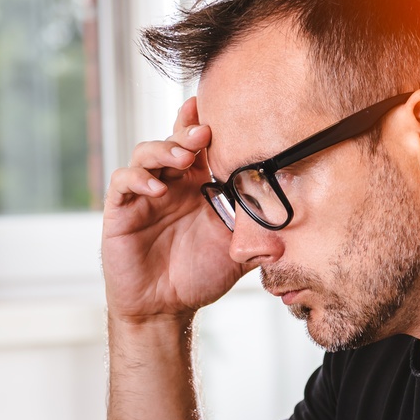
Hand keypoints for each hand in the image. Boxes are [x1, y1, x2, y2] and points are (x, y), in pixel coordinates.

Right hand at [102, 98, 246, 321]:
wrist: (166, 309)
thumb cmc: (199, 277)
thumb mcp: (237, 256)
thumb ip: (262, 241)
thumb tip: (298, 234)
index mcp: (197, 186)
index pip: (199, 146)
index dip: (204, 125)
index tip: (217, 110)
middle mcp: (171, 184)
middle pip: (173, 141)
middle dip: (187, 131)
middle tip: (204, 132)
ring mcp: (144, 195)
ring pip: (146, 153)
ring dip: (164, 150)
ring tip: (183, 158)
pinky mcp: (121, 211)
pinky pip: (123, 182)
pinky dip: (138, 178)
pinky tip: (157, 190)